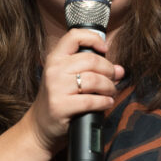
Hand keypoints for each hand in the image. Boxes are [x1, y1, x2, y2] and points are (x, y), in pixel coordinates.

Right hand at [24, 29, 124, 153]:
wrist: (41, 124)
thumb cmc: (59, 98)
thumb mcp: (69, 78)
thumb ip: (92, 70)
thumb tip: (119, 70)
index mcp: (55, 58)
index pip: (74, 36)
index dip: (93, 39)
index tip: (104, 48)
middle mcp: (54, 70)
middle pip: (92, 60)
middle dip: (109, 70)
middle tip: (114, 78)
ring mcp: (56, 87)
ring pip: (94, 80)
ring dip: (109, 87)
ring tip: (111, 92)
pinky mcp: (60, 106)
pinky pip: (91, 100)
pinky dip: (104, 102)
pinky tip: (106, 102)